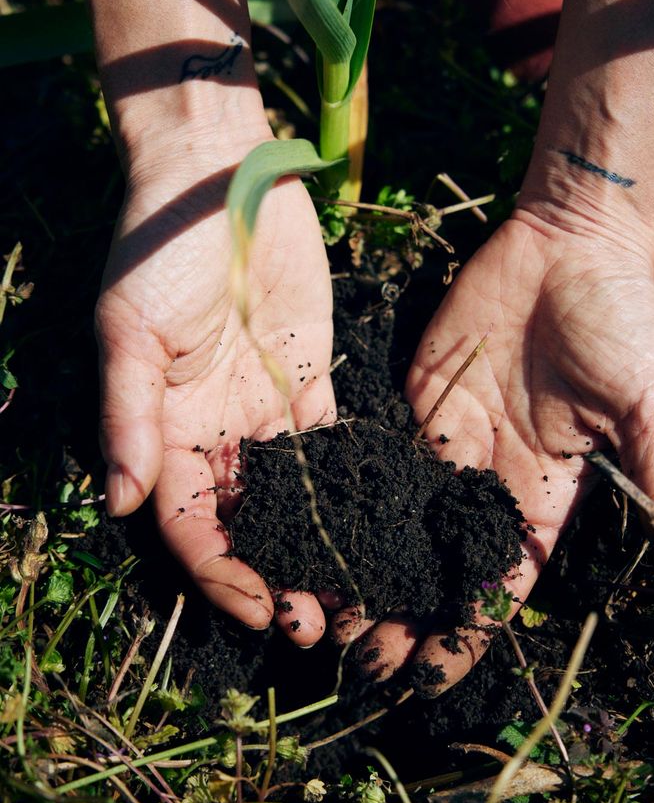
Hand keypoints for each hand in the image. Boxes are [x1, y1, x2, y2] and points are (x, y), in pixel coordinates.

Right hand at [95, 127, 336, 643]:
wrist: (218, 178)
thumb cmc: (159, 250)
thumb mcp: (132, 333)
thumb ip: (130, 417)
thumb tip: (119, 502)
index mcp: (165, 429)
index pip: (189, 521)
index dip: (220, 571)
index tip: (259, 608)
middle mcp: (214, 430)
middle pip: (245, 521)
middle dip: (275, 575)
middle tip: (318, 624)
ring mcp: (264, 408)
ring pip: (294, 495)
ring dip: (318, 544)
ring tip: (356, 592)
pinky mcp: (311, 379)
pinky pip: (332, 443)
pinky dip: (353, 483)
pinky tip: (383, 522)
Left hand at [336, 210, 653, 689]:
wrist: (571, 243)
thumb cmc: (621, 321)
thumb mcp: (648, 406)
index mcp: (546, 491)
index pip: (504, 577)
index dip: (471, 627)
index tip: (435, 675)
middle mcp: (491, 474)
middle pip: (440, 559)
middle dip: (405, 610)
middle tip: (360, 660)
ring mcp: (450, 436)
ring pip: (401, 517)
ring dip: (369, 567)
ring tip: (329, 616)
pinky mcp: (417, 396)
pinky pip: (381, 452)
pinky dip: (351, 495)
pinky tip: (319, 532)